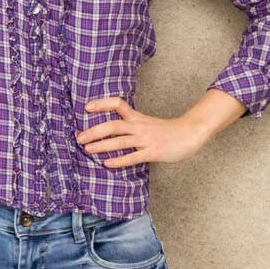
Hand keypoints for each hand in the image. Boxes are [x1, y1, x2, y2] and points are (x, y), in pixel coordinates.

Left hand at [74, 97, 208, 166]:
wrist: (190, 133)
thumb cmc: (167, 130)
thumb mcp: (146, 123)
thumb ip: (131, 124)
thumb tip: (110, 131)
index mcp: (137, 117)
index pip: (117, 104)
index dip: (102, 104)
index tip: (87, 107)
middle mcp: (139, 126)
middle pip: (113, 125)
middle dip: (94, 131)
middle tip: (79, 137)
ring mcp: (146, 139)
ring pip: (120, 140)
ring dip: (102, 145)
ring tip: (87, 149)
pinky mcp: (153, 152)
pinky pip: (133, 157)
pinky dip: (118, 160)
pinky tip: (106, 164)